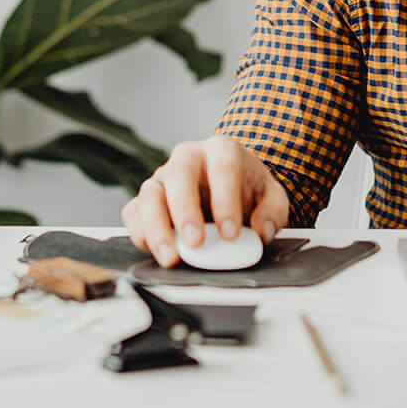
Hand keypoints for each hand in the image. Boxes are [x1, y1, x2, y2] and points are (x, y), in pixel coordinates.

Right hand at [122, 136, 289, 267]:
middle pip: (179, 175)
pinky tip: (156, 251)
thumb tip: (260, 232)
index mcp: (221, 150)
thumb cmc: (247, 189)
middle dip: (185, 211)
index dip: (225, 201)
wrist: (229, 188)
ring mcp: (163, 177)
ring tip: (171, 257)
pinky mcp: (146, 199)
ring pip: (150, 194)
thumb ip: (272, 212)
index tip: (231, 233)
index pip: (223, 169)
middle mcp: (187, 158)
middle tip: (195, 242)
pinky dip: (140, 233)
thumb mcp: (271, 197)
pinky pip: (134, 213)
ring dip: (157, 227)